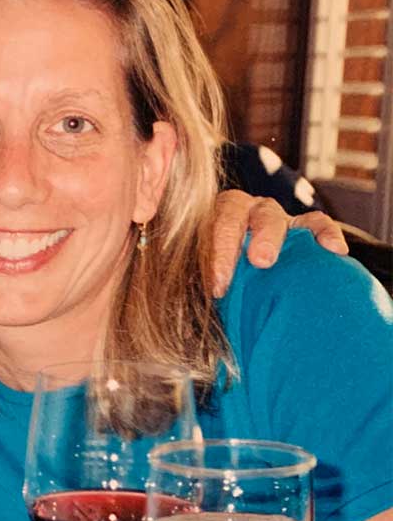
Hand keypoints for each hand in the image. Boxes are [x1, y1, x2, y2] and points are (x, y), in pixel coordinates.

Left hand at [209, 191, 348, 296]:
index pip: (204, 231)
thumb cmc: (233, 286)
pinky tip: (334, 250)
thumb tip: (186, 306)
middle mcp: (241, 213)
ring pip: (270, 216)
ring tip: (264, 261)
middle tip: (237, 268)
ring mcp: (274, 217)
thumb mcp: (215, 283)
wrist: (265, 287)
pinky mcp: (307, 225)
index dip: (211, 256)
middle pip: (233, 214)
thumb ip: (204, 286)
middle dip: (232, 241)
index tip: (218, 288)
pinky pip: (317, 223)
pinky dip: (326, 233)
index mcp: (211, 222)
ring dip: (267, 237)